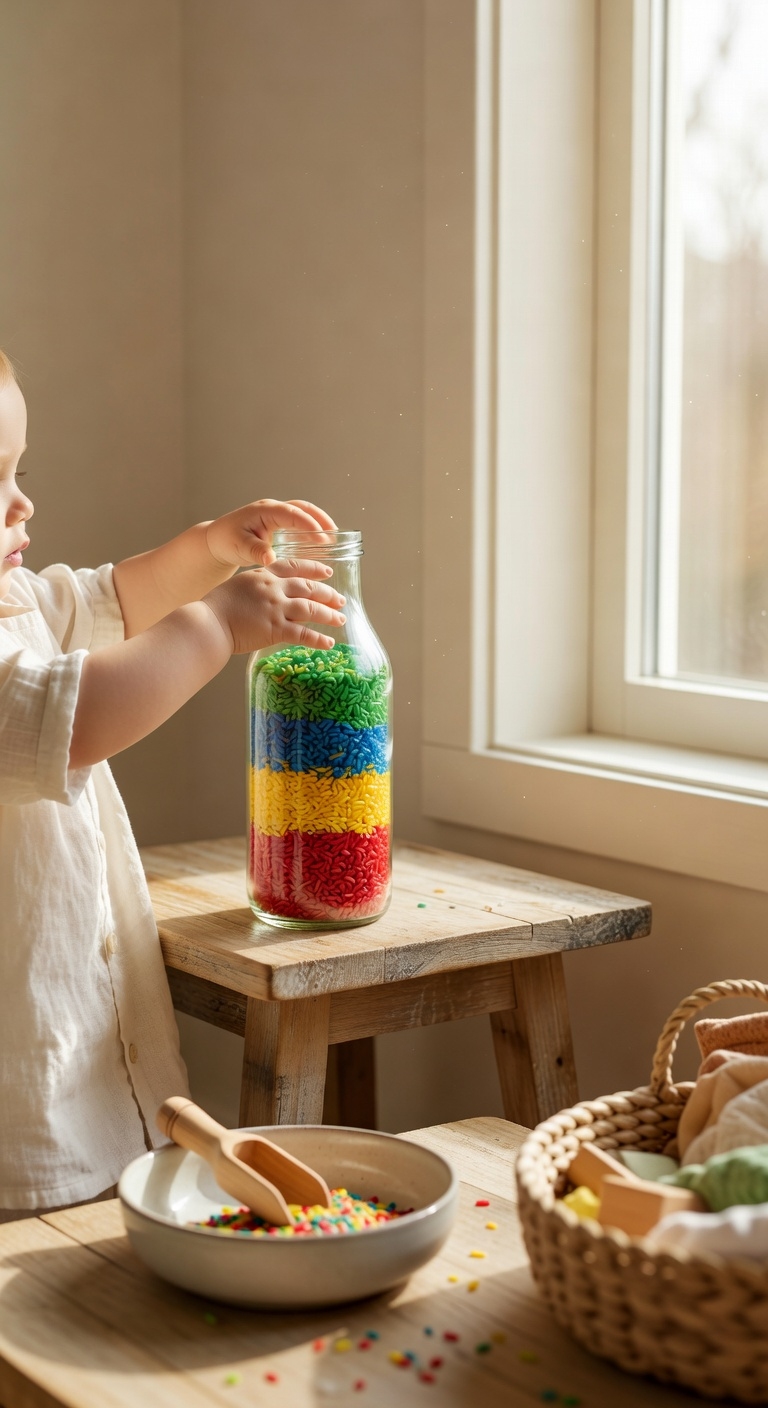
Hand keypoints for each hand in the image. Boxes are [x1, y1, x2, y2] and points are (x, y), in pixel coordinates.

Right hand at [204, 559, 345, 653]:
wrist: (209, 623)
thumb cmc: (217, 607)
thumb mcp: (239, 586)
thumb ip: (258, 587)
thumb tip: (270, 595)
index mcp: (264, 574)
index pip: (295, 567)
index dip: (314, 569)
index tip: (328, 573)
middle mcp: (273, 588)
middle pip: (308, 588)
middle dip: (328, 594)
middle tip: (341, 600)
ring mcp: (276, 608)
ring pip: (311, 609)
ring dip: (329, 615)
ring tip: (340, 620)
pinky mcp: (275, 629)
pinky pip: (303, 634)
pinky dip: (318, 639)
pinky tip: (329, 643)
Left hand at [205, 499, 336, 570]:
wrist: (217, 541)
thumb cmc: (226, 541)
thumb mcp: (239, 547)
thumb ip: (255, 552)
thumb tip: (270, 559)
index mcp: (264, 511)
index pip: (292, 514)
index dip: (308, 524)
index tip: (322, 537)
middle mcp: (272, 509)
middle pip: (302, 508)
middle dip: (320, 519)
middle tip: (335, 534)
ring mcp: (276, 514)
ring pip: (302, 513)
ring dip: (318, 522)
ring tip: (333, 538)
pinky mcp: (277, 523)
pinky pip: (298, 522)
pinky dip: (310, 529)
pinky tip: (320, 543)